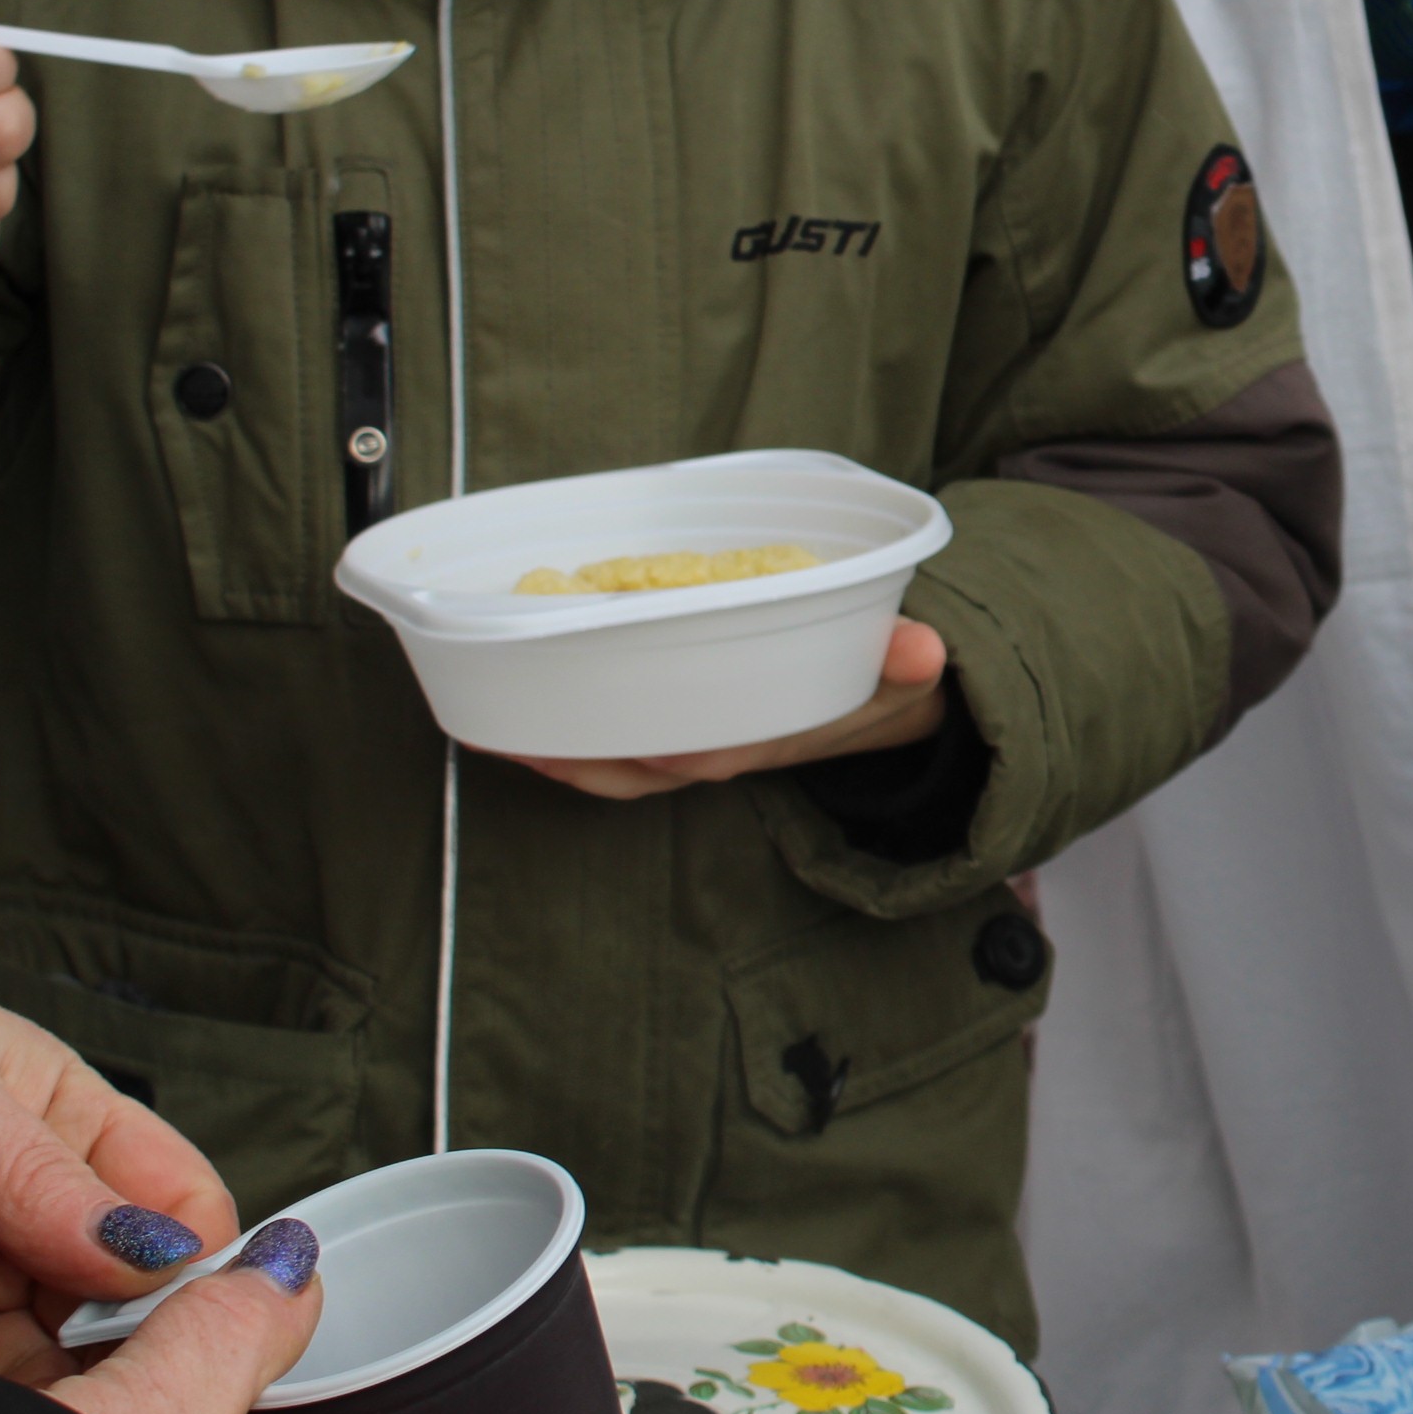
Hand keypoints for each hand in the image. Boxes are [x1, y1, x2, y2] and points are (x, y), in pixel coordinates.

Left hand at [0, 941, 236, 1383]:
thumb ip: (38, 1175)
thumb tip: (154, 1252)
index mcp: (59, 1131)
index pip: (176, 1211)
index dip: (198, 1269)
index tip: (193, 1319)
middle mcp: (14, 1222)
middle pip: (122, 1313)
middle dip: (132, 1359)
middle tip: (123, 1394)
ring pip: (45, 1377)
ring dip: (55, 1409)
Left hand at [507, 618, 950, 800]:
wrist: (894, 709)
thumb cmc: (888, 681)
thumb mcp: (908, 671)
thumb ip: (908, 655)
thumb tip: (924, 648)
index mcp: (772, 737)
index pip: (706, 750)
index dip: (655, 748)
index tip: (609, 738)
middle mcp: (725, 748)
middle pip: (636, 765)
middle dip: (572, 755)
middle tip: (505, 734)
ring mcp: (697, 742)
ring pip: (614, 760)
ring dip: (552, 749)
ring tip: (488, 726)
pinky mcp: (680, 727)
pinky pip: (612, 742)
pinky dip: (564, 733)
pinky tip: (520, 708)